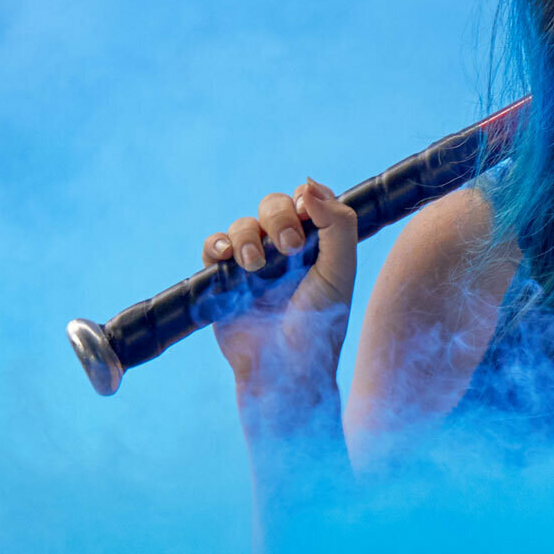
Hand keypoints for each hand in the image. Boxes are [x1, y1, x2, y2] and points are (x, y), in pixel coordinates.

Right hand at [204, 178, 359, 403]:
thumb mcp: (340, 272)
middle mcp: (286, 250)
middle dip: (278, 216)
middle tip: (288, 247)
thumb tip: (309, 185)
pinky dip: (217, 245)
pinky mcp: (224, 279)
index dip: (306, 198)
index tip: (306, 211)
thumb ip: (337, 225)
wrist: (284, 368)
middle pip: (274, 204)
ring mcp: (254, 263)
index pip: (309, 200)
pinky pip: (213, 246)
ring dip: (248, 237)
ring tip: (255, 266)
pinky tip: (226, 258)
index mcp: (318, 245)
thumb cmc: (319, 324)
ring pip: (243, 224)